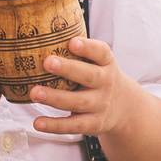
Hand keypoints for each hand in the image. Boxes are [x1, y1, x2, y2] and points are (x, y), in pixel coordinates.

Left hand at [28, 36, 144, 137]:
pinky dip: (55, 125)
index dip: (87, 47)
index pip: (101, 52)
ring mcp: (100, 105)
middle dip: (68, 69)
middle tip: (47, 62)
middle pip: (88, 76)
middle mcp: (106, 83)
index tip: (72, 42)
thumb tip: (43, 34)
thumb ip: (80, 52)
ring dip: (55, 97)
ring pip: (78, 102)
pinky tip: (38, 122)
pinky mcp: (93, 124)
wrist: (125, 108)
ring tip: (34, 93)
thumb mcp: (99, 63)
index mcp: (106, 63)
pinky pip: (73, 126)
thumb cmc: (100, 78)